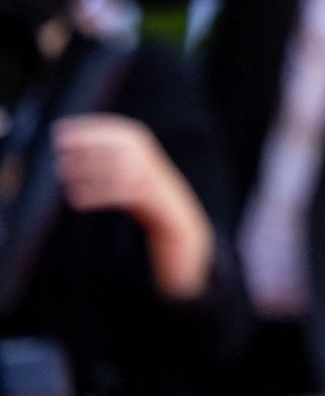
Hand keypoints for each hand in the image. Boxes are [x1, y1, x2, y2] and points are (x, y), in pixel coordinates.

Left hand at [53, 113, 213, 298]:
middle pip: (133, 144)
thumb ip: (115, 190)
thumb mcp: (136, 209)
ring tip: (62, 171)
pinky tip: (78, 199)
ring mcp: (169, 196)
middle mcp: (164, 179)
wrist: (194, 267)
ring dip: (94, 165)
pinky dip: (104, 191)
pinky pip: (136, 192)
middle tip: (59, 144)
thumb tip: (73, 174)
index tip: (63, 129)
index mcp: (156, 174)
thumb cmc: (157, 243)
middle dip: (94, 139)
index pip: (130, 136)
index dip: (98, 128)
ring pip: (132, 165)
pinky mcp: (170, 217)